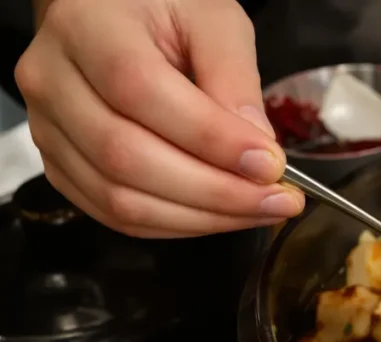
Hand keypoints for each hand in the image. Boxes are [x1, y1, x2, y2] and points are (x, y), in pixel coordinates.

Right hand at [15, 0, 303, 237]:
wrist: (111, 16)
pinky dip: (176, 225)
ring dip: (201, 218)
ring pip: (119, 198)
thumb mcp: (213, 21)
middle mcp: (51, 81)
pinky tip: (221, 215)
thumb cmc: (163, 9)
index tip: (270, 164)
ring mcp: (48, 129)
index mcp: (86, 28)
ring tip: (260, 211)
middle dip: (215, 192)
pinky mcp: (60, 167)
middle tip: (278, 200)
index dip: (210, 138)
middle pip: (125, 156)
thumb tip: (258, 152)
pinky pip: (115, 215)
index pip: (141, 91)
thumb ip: (235, 78)